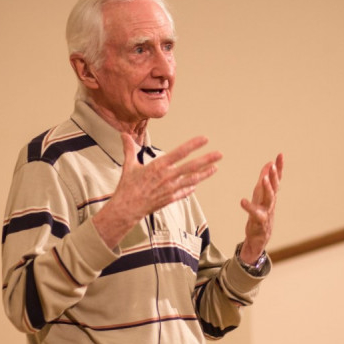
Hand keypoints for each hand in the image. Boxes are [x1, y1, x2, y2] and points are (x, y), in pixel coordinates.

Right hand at [93, 134, 222, 248]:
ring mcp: (170, 189)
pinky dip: (191, 187)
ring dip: (205, 174)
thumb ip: (129, 149)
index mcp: (158, 166)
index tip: (204, 139)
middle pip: (191, 166)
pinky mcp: (170, 199)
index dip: (193, 145)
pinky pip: (184, 192)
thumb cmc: (127, 187)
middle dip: (206, 159)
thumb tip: (123, 134)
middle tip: (219, 154)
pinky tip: (197, 184)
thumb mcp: (128, 165)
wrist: (127, 208)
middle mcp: (167, 177)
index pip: (179, 153)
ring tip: (215, 168)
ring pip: (191, 180)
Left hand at [240, 153, 283, 263]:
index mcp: (270, 194)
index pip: (277, 179)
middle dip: (274, 176)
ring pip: (269, 199)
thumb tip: (268, 163)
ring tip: (263, 179)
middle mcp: (270, 202)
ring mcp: (266, 212)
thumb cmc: (260, 213)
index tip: (280, 155)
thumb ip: (264, 179)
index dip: (279, 167)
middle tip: (273, 165)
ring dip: (267, 188)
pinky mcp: (259, 221)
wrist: (259, 237)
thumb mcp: (261, 194)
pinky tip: (242, 201)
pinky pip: (255, 213)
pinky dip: (249, 207)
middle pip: (275, 187)